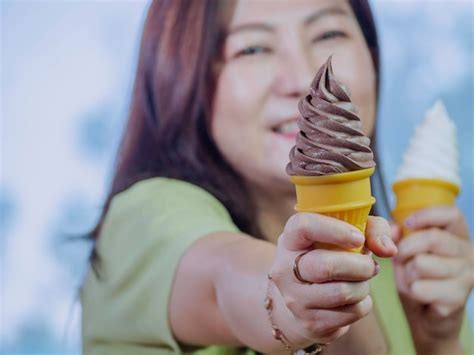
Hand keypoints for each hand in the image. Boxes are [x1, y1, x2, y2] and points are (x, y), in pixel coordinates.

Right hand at [269, 213, 395, 348]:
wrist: (301, 298)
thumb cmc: (328, 255)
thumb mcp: (343, 233)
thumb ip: (371, 229)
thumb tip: (388, 249)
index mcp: (290, 239)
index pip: (303, 227)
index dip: (334, 230)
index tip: (358, 238)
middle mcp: (285, 268)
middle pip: (326, 266)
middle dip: (359, 265)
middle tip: (370, 264)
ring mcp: (295, 298)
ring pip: (342, 293)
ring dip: (363, 285)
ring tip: (362, 279)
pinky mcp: (310, 322)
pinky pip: (351, 313)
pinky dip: (362, 303)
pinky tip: (354, 297)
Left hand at [392, 206, 473, 354]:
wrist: (427, 316)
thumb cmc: (417, 277)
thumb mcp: (406, 250)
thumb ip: (398, 233)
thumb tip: (392, 229)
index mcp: (458, 236)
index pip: (451, 214)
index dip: (427, 215)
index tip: (407, 223)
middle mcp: (469, 254)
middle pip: (432, 238)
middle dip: (406, 249)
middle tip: (402, 259)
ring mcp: (467, 277)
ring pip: (422, 264)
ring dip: (408, 273)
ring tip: (415, 279)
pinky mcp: (458, 299)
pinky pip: (420, 288)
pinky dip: (412, 291)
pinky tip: (422, 295)